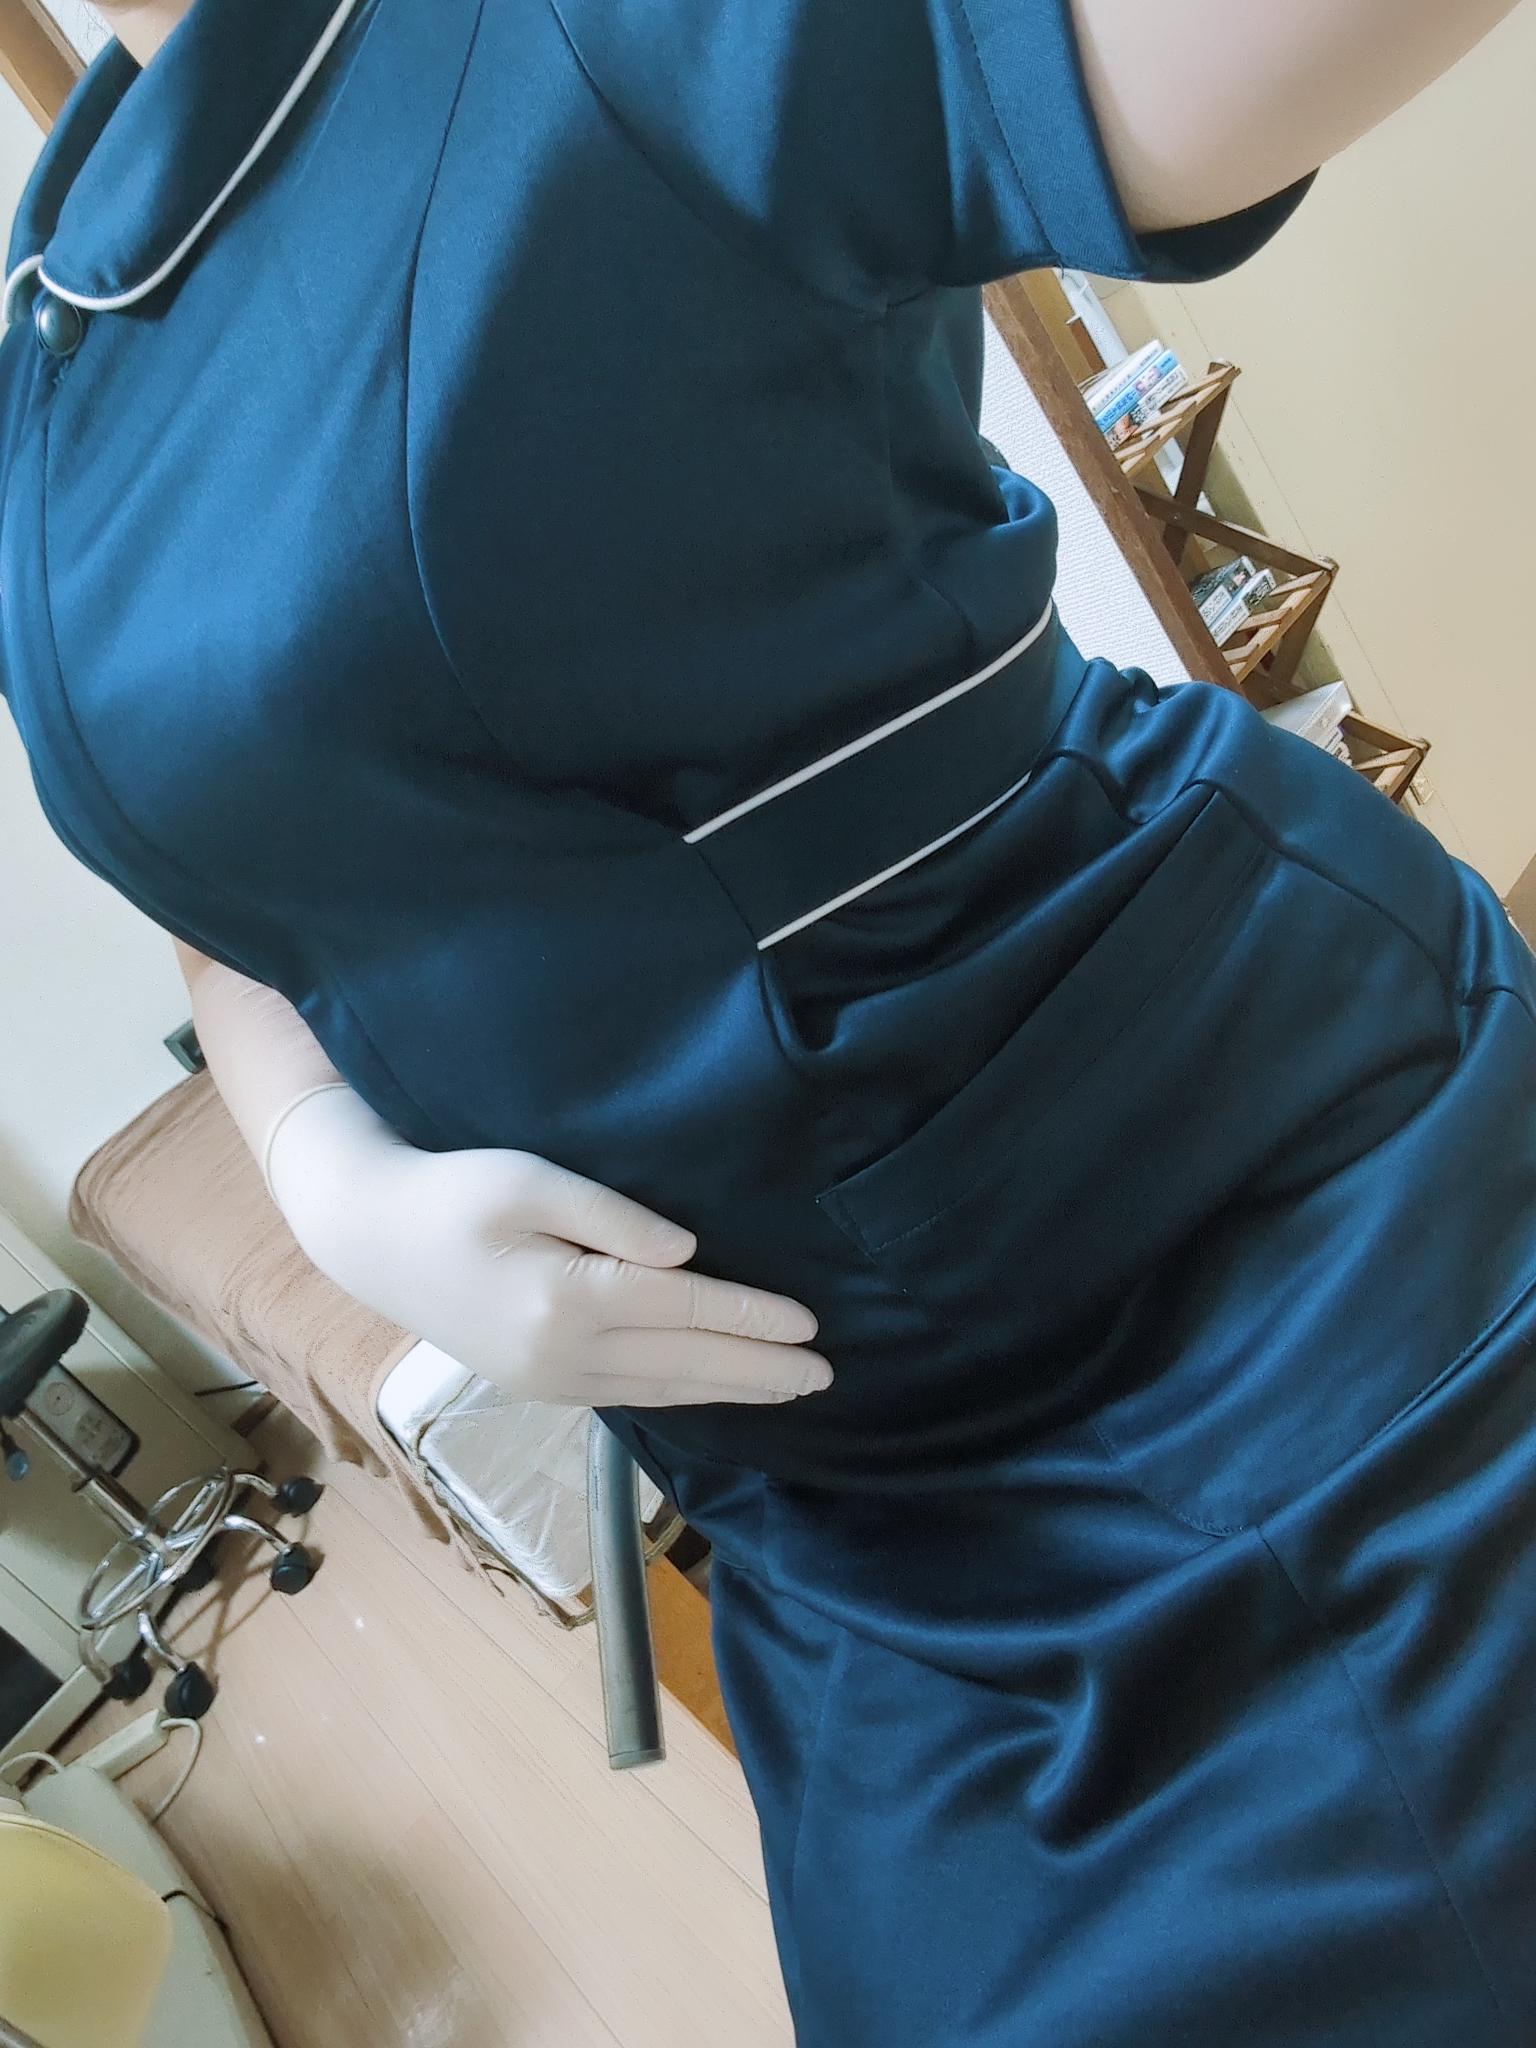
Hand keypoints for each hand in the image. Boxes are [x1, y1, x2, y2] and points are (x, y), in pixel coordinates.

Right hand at [265, 1085, 831, 1406]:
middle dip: (761, 1370)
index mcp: (565, 1299)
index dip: (752, 1317)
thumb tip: (689, 1254)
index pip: (684, 1310)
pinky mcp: (540, 1387)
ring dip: (731, 1391)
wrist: (372, 1238)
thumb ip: (612, 1216)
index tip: (811, 1323)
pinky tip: (716, 1390)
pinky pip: (631, 1397)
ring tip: (789, 1390)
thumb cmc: (453, 1190)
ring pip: (662, 1391)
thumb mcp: (529, 1179)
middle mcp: (562, 1355)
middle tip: (826, 1375)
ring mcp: (549, 1381)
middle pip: (686, 1365)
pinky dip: (684, 1395)